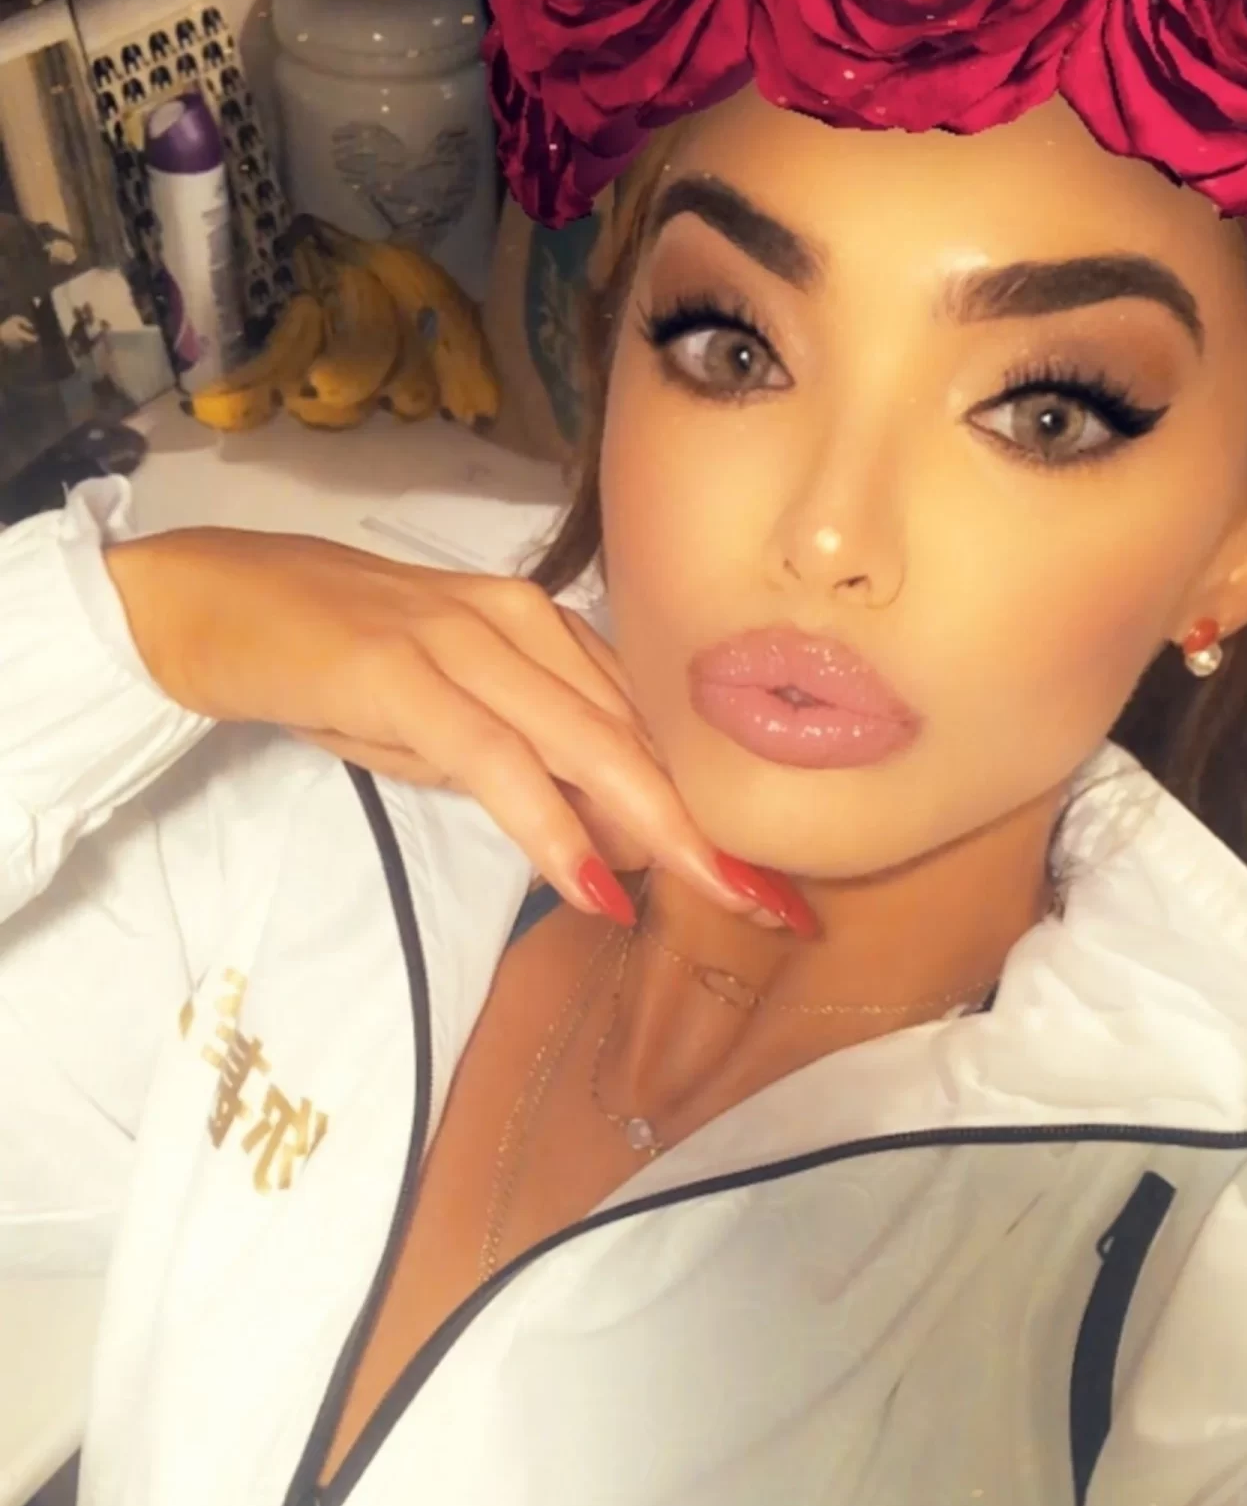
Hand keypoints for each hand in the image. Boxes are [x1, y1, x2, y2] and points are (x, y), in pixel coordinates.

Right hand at [103, 528, 813, 930]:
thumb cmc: (326, 661)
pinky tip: (588, 883)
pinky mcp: (400, 672)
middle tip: (781, 904)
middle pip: (638, 736)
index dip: (712, 801)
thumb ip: (523, 767)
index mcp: (539, 629)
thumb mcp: (441, 722)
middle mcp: (518, 622)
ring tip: (719, 898)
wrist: (207, 601)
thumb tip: (604, 841)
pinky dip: (548, 825)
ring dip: (659, 830)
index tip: (769, 871)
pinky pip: (495, 760)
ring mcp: (461, 641)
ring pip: (587, 743)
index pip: (645, 723)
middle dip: (714, 825)